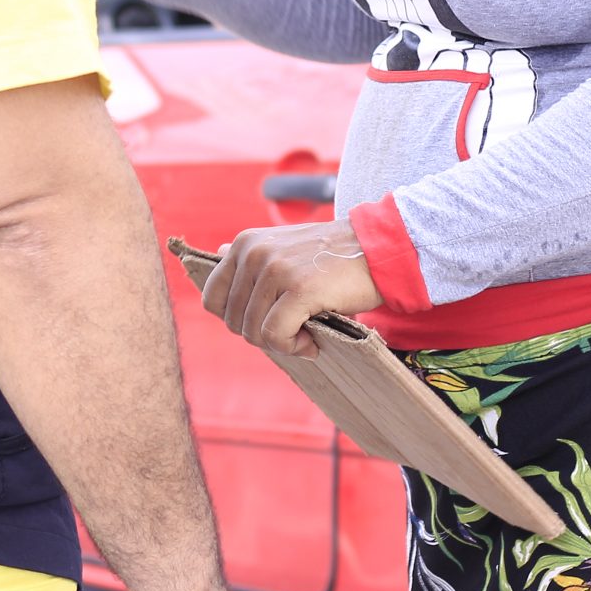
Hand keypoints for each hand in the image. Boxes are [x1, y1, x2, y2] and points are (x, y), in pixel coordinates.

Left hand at [201, 223, 379, 357]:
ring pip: (253, 332)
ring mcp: (275, 269)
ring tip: (308, 332)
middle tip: (295, 328)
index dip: (237, 319)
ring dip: (282, 343)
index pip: (212, 297)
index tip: (267, 320)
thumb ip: (251, 255)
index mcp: (245, 243)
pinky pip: (276, 335)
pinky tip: (314, 341)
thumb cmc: (332, 258)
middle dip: (262, 334)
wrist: (378, 250)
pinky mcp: (299, 289)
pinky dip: (294, 347)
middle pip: (232, 321)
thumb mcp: (284, 246)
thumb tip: (217, 253)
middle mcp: (254, 253)